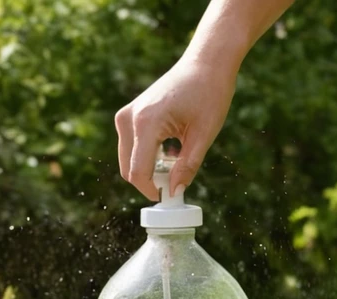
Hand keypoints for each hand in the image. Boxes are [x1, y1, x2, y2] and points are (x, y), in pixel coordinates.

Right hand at [115, 56, 237, 199]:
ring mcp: (127, 115)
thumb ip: (187, 167)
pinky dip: (148, 156)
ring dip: (150, 168)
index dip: (152, 190)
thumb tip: (174, 193)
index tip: (171, 197)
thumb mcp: (203, 136)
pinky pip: (132, 147)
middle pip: (128, 169)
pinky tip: (172, 149)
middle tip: (178, 180)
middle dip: (150, 181)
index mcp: (146, 123)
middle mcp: (129, 118)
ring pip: (129, 159)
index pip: (138, 172)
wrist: (205, 63)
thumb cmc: (209, 94)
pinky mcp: (130, 114)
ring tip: (179, 159)